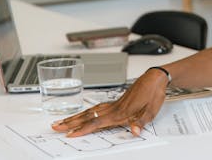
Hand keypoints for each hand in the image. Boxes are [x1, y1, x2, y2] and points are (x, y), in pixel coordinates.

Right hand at [51, 68, 168, 136]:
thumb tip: (135, 132)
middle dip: (71, 122)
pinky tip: (85, 113)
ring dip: (76, 117)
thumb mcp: (152, 110)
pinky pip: (97, 107)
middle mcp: (114, 108)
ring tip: (63, 121)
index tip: (70, 134)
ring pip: (91, 111)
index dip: (83, 129)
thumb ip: (141, 122)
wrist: (156, 78)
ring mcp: (114, 104)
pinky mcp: (117, 101)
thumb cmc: (153, 93)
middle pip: (88, 116)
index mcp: (120, 112)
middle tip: (55, 126)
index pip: (97, 122)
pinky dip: (88, 111)